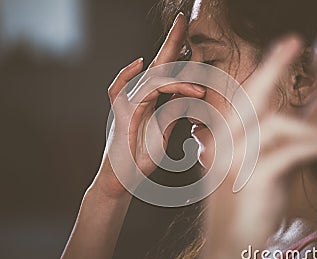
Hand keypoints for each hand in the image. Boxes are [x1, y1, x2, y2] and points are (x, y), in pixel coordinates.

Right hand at [93, 13, 205, 197]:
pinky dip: (125, 75)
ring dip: (175, 79)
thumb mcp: (164, 133)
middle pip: (157, 65)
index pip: (168, 72)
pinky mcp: (118, 115)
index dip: (178, 54)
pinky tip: (137, 63)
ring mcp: (128, 104)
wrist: (122, 179)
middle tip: (183, 20)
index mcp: (152, 100)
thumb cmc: (141, 158)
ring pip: (149, 79)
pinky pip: (118, 90)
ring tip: (198, 82)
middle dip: (171, 42)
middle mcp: (140, 97)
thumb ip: (173, 114)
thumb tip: (189, 99)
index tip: (192, 39)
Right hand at [202, 36, 316, 258]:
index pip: (242, 100)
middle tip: (292, 42)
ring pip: (275, 125)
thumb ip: (270, 145)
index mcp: (222, 142)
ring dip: (309, 130)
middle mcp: (223, 146)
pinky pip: (289, 152)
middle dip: (271, 67)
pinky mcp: (252, 180)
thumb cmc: (243, 207)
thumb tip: (298, 123)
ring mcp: (234, 162)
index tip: (283, 49)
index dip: (263, 72)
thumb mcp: (255, 170)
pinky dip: (314, 146)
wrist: (228, 245)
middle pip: (249, 98)